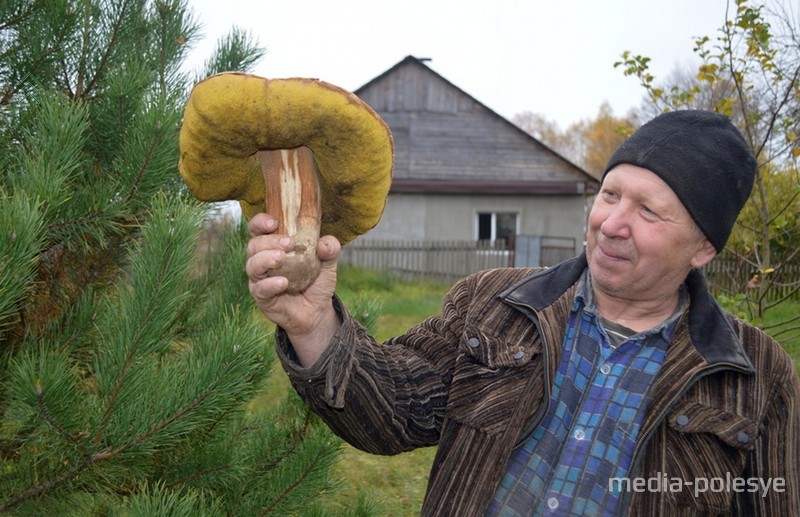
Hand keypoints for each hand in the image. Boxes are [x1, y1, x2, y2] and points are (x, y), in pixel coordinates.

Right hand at [245, 213, 340, 365]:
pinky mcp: (262, 297)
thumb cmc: (316, 282)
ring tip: (281, 258)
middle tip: (288, 243)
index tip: (274, 222)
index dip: (261, 222)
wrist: (317, 312)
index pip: (258, 230)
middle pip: (253, 245)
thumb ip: (330, 249)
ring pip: (252, 265)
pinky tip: (283, 283)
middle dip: (268, 241)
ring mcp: (260, 279)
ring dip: (265, 259)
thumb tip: (324, 243)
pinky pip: (260, 289)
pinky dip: (270, 284)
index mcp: (273, 246)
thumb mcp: (328, 263)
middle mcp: (262, 261)